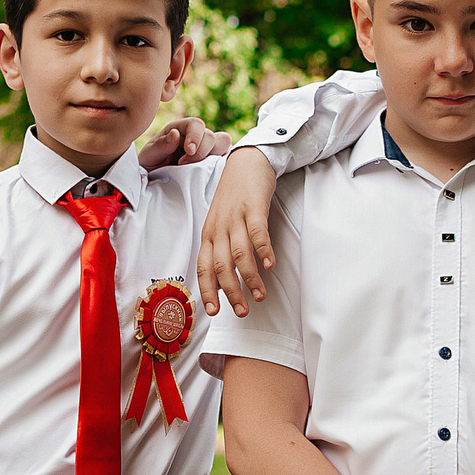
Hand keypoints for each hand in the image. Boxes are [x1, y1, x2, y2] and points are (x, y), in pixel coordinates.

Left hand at [137, 116, 226, 169]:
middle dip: (201, 151)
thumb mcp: (149, 155)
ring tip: (196, 170)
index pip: (196, 124)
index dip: (196, 136)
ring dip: (213, 157)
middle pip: (212, 136)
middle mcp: (196, 136)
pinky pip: (226, 159)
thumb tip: (176, 134)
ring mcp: (207, 149)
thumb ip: (160, 145)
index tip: (189, 151)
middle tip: (184, 164)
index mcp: (181, 129)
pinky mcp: (214, 162)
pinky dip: (221, 164)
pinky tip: (206, 173)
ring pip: (223, 144)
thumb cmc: (150, 164)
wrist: (154, 181)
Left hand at [197, 146, 279, 316]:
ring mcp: (235, 217)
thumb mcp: (221, 224)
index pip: (203, 268)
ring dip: (249, 277)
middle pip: (220, 266)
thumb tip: (222, 281)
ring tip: (260, 295)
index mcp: (209, 235)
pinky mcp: (253, 207)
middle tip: (242, 311)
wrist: (246, 162)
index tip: (214, 312)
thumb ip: (221, 250)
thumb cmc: (234, 197)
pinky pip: (257, 233)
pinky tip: (270, 265)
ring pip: (239, 254)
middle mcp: (218, 228)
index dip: (208, 291)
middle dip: (230, 292)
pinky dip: (263, 250)